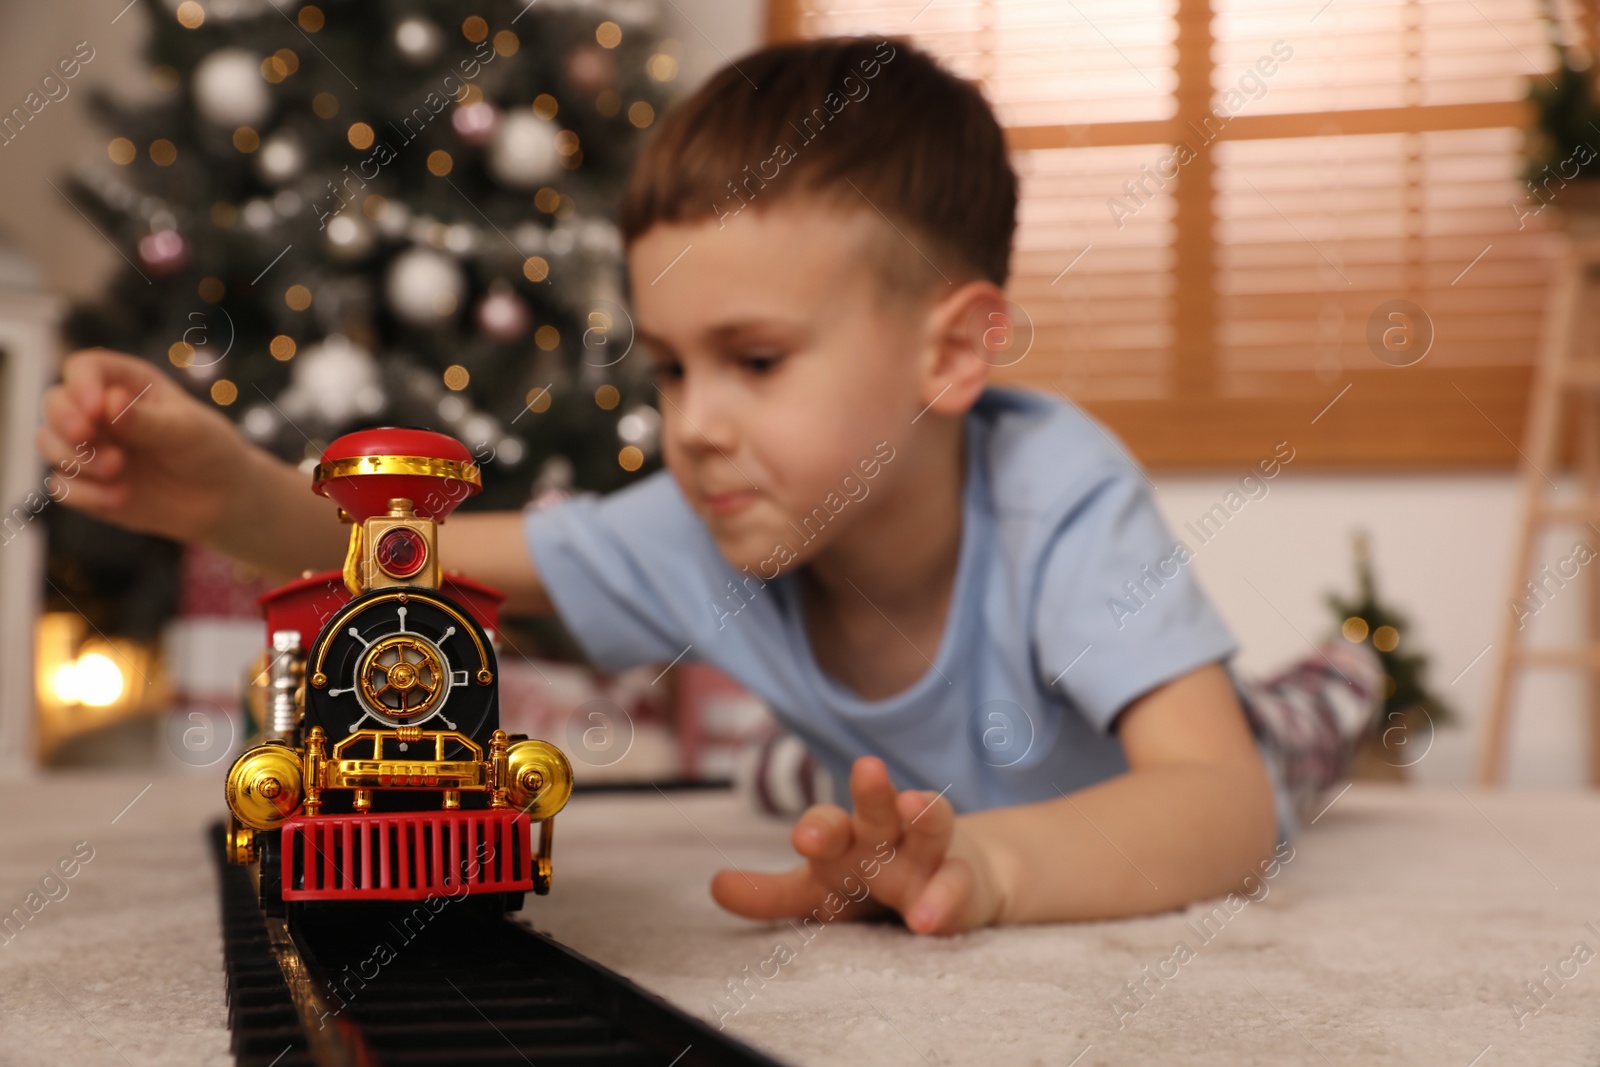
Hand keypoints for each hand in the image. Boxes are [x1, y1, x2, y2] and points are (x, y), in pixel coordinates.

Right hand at [34, 348, 253, 543]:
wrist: (221, 498)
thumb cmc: (209, 450)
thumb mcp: (188, 430)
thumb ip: (148, 420)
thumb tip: (109, 402)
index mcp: (126, 383)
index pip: (84, 368)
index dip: (81, 384)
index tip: (96, 407)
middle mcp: (99, 411)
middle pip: (54, 402)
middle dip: (65, 420)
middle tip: (87, 436)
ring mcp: (90, 447)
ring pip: (48, 442)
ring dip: (74, 457)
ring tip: (117, 468)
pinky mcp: (88, 483)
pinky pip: (62, 485)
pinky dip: (83, 493)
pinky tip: (120, 497)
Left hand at [710, 756, 1005, 934]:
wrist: (956, 880)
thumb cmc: (873, 881)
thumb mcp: (820, 892)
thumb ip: (770, 893)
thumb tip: (715, 886)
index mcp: (846, 841)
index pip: (826, 826)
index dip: (816, 829)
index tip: (801, 838)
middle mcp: (885, 840)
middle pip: (876, 812)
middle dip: (870, 794)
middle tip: (866, 769)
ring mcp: (926, 857)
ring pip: (926, 827)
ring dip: (922, 814)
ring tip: (913, 804)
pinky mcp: (961, 881)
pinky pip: (957, 885)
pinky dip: (945, 896)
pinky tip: (927, 917)